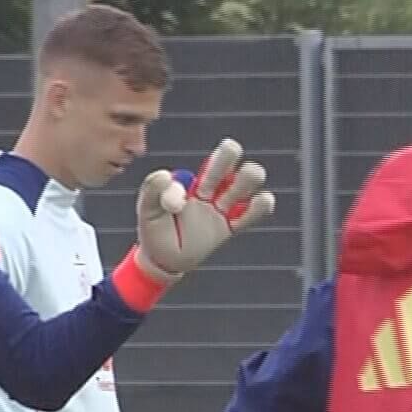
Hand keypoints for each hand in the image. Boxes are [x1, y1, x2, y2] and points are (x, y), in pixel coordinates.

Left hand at [134, 138, 276, 282]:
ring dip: (248, 178)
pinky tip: (264, 199)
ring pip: (241, 187)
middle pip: (224, 166)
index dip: (193, 176)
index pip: (196, 166)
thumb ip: (153, 191)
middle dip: (226, 158)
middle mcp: (208, 191)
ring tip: (250, 174)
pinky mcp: (228, 228)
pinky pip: (248, 216)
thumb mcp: (146, 208)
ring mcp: (220, 209)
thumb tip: (166, 175)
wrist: (162, 260)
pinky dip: (259, 207)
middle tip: (230, 151)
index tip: (179, 200)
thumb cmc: (154, 230)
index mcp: (190, 181)